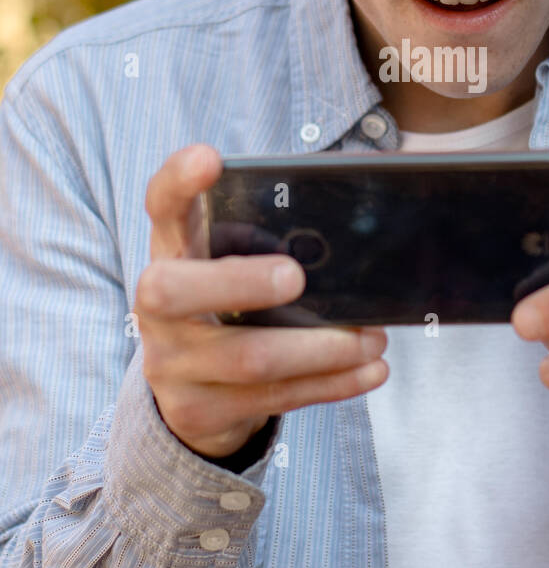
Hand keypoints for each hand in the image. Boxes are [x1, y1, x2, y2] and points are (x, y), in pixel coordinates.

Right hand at [136, 144, 388, 459]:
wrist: (192, 389)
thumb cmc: (229, 303)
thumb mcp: (232, 262)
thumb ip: (271, 236)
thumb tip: (361, 205)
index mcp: (172, 252)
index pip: (161, 206)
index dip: (178, 182)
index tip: (209, 158)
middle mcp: (156, 308)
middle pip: (172, 291)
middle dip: (239, 283)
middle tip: (296, 276)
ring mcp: (172, 363)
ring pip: (246, 358)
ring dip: (321, 349)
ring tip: (373, 338)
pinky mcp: (199, 409)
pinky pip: (272, 398)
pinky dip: (330, 384)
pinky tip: (370, 371)